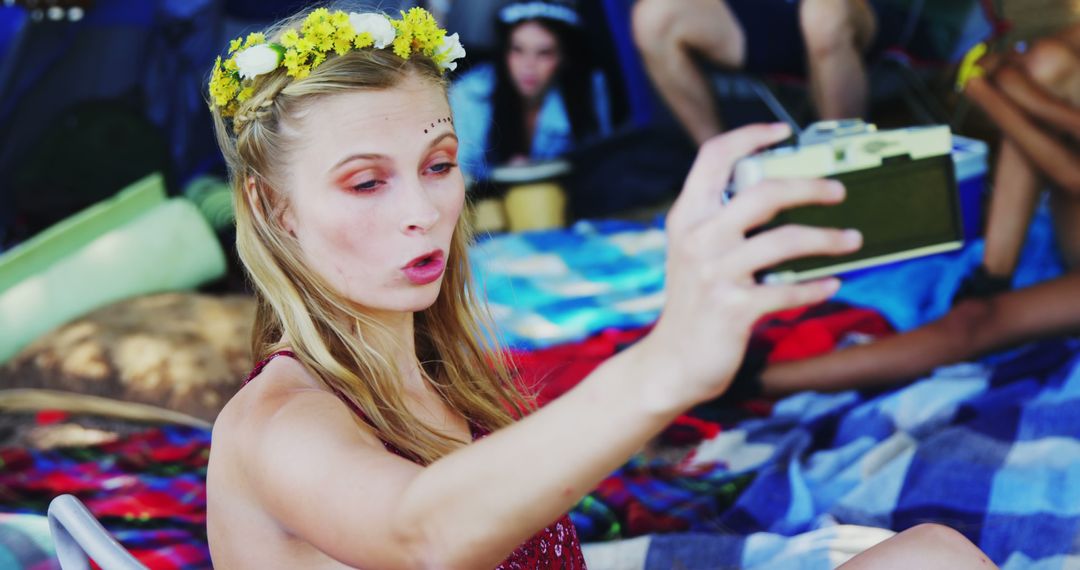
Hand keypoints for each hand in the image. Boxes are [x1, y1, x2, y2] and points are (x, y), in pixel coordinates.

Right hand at [639, 124, 862, 409]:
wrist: (672, 362)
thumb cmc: (693, 305)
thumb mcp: (693, 253)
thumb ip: (720, 221)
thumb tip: (779, 194)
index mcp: (687, 217)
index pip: (713, 157)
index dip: (748, 137)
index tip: (781, 131)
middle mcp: (698, 239)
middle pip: (763, 192)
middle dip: (809, 187)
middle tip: (838, 191)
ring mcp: (715, 274)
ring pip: (785, 240)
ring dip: (828, 239)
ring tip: (852, 241)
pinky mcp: (734, 308)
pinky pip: (788, 291)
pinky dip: (816, 287)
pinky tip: (830, 284)